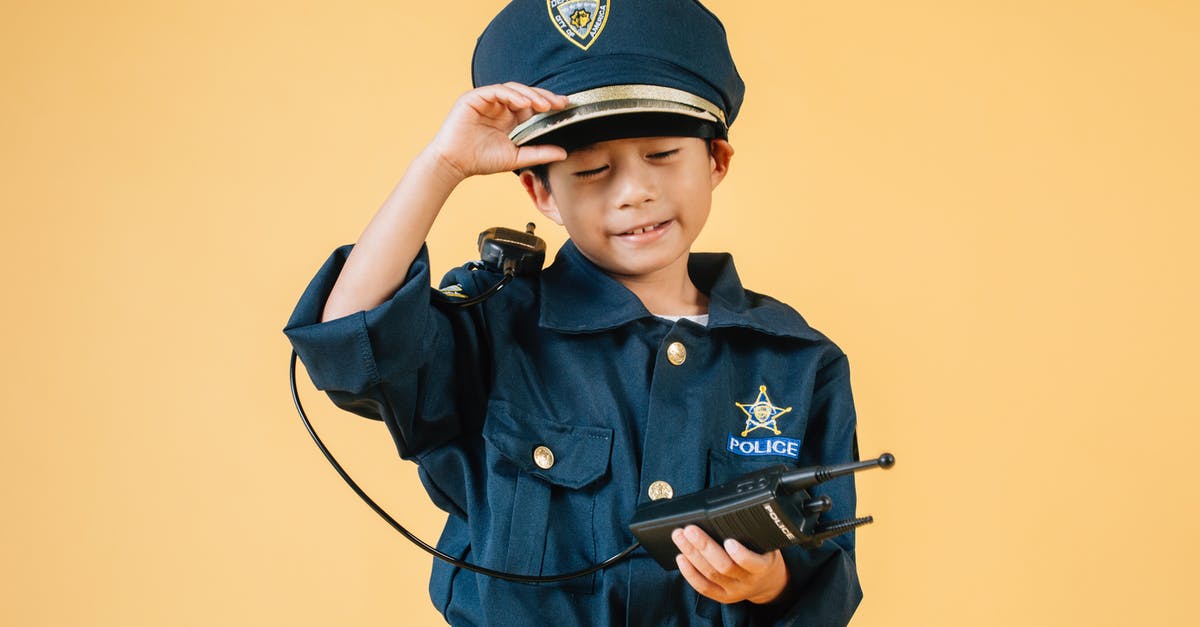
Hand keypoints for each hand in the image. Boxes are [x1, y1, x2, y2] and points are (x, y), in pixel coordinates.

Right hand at [426, 82, 568, 180]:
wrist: (455, 164)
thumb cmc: (481, 160)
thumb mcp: (517, 157)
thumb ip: (539, 153)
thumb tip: (564, 153)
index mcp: (510, 118)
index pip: (533, 105)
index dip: (549, 104)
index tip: (565, 107)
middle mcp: (500, 106)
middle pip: (526, 94)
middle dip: (544, 97)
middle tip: (559, 103)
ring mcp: (487, 100)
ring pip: (513, 90)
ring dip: (530, 95)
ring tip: (544, 105)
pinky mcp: (474, 97)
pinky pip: (496, 91)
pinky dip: (511, 95)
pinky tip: (524, 104)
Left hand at [672, 525, 788, 604]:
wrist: (768, 583)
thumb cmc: (764, 556)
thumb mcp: (767, 545)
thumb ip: (752, 535)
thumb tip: (727, 512)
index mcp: (762, 567)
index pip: (751, 563)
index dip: (740, 554)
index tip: (728, 540)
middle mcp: (747, 581)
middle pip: (724, 567)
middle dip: (704, 546)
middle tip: (690, 529)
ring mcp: (734, 591)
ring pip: (710, 574)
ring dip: (692, 554)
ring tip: (680, 537)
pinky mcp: (722, 596)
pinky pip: (703, 588)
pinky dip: (689, 573)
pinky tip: (681, 558)